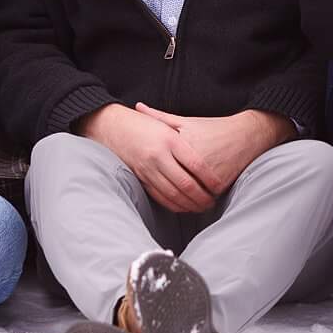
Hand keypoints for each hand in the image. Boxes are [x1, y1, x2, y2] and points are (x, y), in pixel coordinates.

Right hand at [81, 104, 215, 213]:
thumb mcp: (166, 124)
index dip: (210, 178)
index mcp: (169, 140)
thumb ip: (185, 136)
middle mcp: (158, 156)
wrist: (112, 127)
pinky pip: (159, 196)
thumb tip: (207, 153)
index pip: (195, 164)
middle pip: (185, 183)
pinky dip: (173, 204)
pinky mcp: (139, 178)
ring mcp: (147, 169)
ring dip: (189, 204)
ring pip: (172, 193)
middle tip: (212, 202)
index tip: (219, 187)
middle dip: (201, 197)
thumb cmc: (144, 125)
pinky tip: (183, 206)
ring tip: (201, 207)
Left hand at [134, 104, 286, 193]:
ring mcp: (205, 174)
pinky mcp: (218, 183)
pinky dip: (199, 203)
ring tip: (179, 205)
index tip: (148, 178)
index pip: (161, 167)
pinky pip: (202, 198)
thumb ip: (159, 116)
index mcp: (180, 145)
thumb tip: (138, 107)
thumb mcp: (184, 120)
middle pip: (173, 185)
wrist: (244, 135)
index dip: (153, 175)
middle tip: (161, 196)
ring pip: (187, 196)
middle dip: (167, 194)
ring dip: (184, 203)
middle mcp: (191, 160)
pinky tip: (195, 206)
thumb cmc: (212, 127)